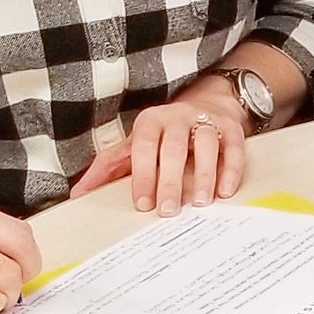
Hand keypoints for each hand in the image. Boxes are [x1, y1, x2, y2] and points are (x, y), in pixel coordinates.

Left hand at [73, 85, 247, 212]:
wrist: (209, 103)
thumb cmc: (166, 133)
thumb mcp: (136, 144)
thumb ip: (109, 167)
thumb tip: (79, 193)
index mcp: (151, 121)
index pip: (144, 147)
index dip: (143, 174)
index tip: (142, 203)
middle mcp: (178, 118)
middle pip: (174, 148)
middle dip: (170, 180)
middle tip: (167, 210)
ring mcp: (207, 121)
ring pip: (207, 145)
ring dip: (204, 174)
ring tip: (200, 202)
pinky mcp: (232, 130)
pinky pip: (233, 149)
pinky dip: (231, 170)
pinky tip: (225, 191)